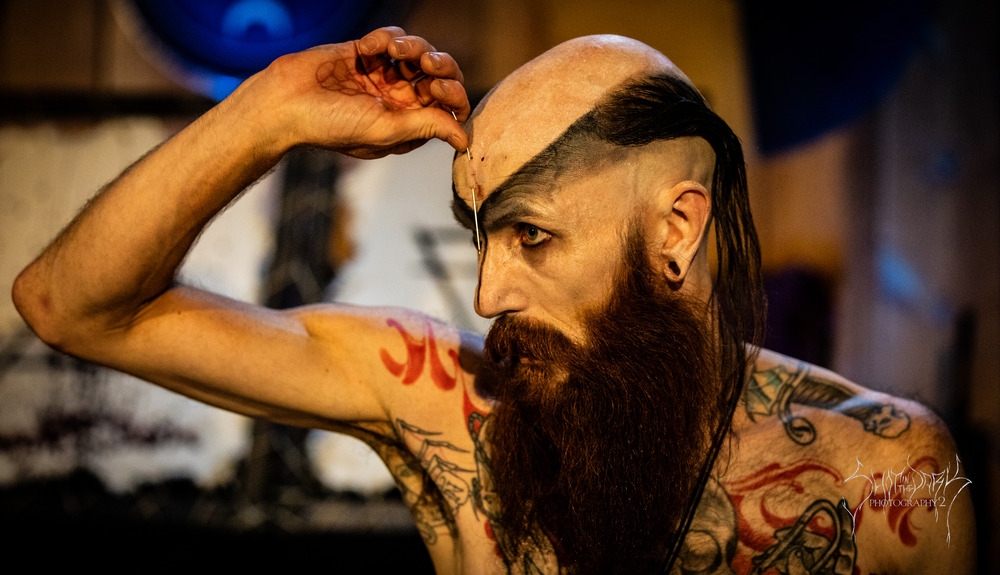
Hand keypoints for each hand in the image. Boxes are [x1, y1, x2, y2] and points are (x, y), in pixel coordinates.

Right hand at [231, 26, 469, 158]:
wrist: (285, 102)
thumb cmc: (330, 125)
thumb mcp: (385, 130)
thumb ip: (426, 127)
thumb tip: (463, 139)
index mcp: (408, 125)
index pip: (449, 108)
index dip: (454, 96)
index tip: (437, 88)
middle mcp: (400, 101)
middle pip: (441, 77)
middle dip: (441, 66)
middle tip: (427, 64)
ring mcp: (383, 76)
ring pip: (419, 52)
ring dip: (414, 46)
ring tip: (394, 50)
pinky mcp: (366, 54)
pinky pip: (391, 37)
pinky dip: (385, 37)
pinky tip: (365, 47)